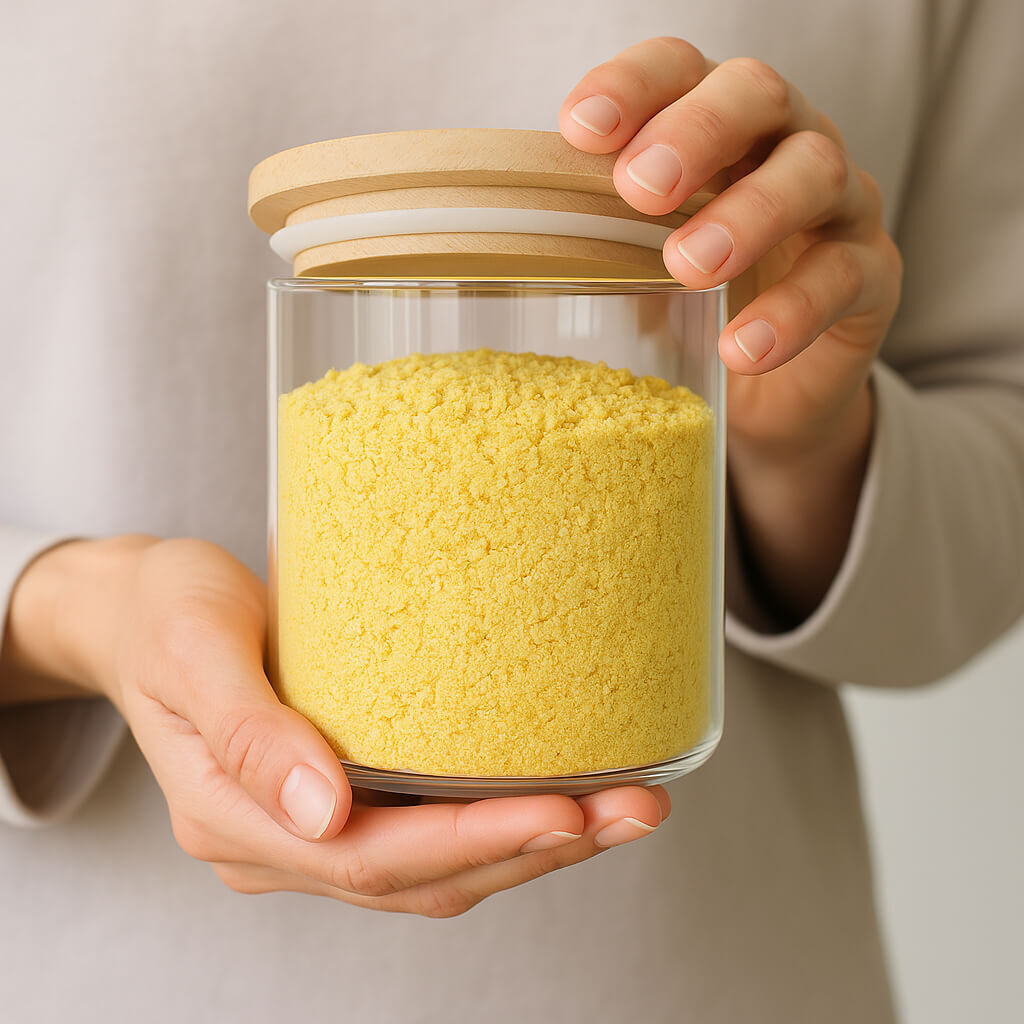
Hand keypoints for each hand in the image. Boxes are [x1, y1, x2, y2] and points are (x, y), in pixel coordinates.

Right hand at [2, 536, 668, 916]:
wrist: (140, 610)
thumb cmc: (165, 611)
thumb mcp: (193, 647)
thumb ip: (246, 731)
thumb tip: (318, 811)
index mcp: (234, 818)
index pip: (372, 858)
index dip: (475, 842)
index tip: (565, 812)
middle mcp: (279, 842)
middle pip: (421, 878)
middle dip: (534, 849)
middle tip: (632, 810)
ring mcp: (309, 830)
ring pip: (435, 869)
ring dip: (534, 845)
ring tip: (624, 809)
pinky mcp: (339, 799)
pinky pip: (428, 834)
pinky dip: (499, 824)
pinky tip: (559, 796)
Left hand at [560, 38, 902, 620]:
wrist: (766, 390)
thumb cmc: (688, 307)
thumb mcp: (630, 262)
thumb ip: (583, 231)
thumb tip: (473, 230)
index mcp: (712, 126)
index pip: (677, 68)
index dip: (633, 88)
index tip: (578, 130)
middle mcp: (779, 144)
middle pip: (756, 95)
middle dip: (696, 133)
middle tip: (640, 189)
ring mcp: (836, 205)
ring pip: (813, 174)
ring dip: (747, 214)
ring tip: (689, 266)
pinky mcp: (870, 276)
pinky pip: (845, 277)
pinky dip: (793, 311)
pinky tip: (740, 349)